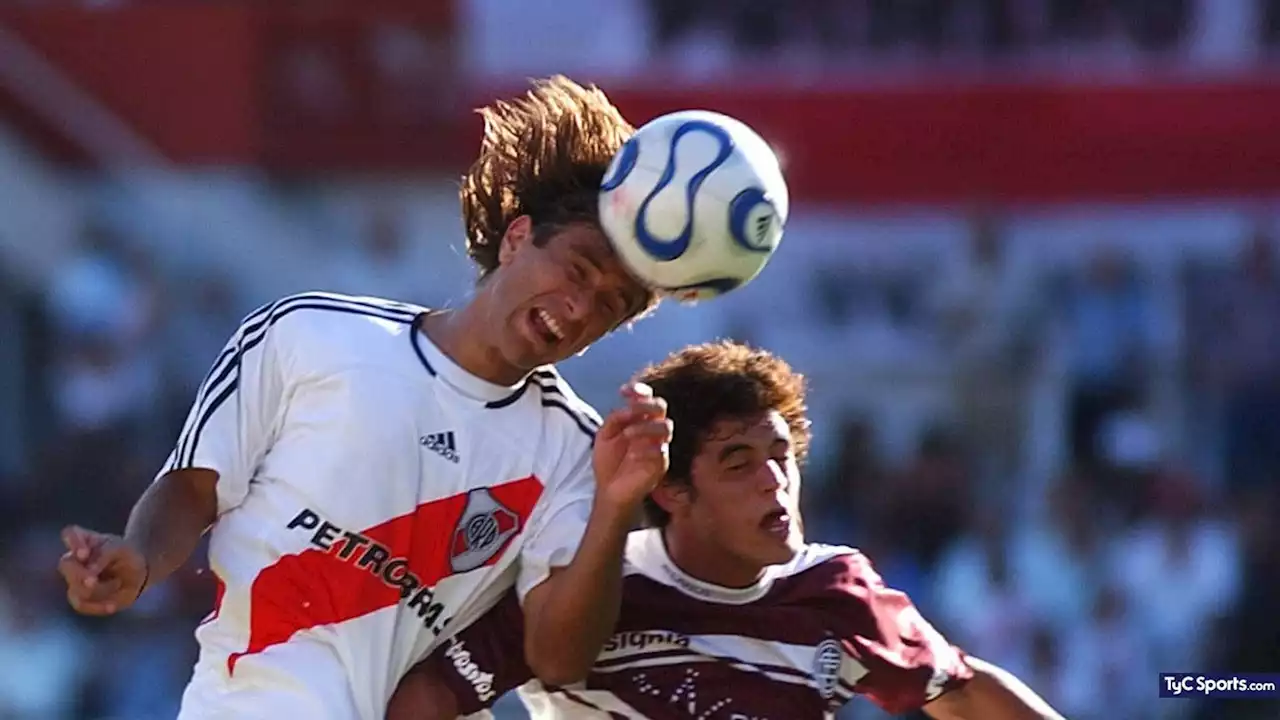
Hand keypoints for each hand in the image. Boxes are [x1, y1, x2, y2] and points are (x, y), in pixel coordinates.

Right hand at [58, 525, 148, 615]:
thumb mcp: (120, 548)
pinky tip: (112, 606)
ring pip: (73, 588)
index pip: (70, 534)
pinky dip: (97, 607)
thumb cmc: (126, 554)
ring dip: (95, 591)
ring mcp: (76, 580)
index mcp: (85, 541)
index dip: (73, 542)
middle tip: (91, 581)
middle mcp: (75, 560)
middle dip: (78, 574)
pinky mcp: (81, 597)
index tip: (83, 553)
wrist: (139, 572)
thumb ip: (104, 554)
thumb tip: (88, 570)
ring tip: (117, 585)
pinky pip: (82, 605)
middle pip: (66, 564)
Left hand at [592, 383, 671, 510]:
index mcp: (639, 421)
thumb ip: (614, 419)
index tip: (623, 391)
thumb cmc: (608, 463)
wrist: (609, 491)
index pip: (647, 399)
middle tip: (630, 409)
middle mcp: (651, 430)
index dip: (639, 390)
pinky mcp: (660, 465)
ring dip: (645, 426)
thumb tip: (626, 408)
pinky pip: (661, 451)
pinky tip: (632, 455)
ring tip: (627, 434)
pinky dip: (646, 449)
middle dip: (646, 404)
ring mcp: (658, 446)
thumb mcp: (604, 436)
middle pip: (661, 407)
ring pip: (665, 426)